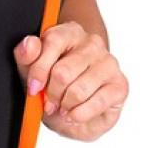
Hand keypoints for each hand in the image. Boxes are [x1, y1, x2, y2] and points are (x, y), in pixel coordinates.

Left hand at [13, 26, 126, 141]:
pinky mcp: (120, 85)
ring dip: (65, 105)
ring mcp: (109, 63)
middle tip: (49, 101)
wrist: (74, 113)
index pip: (53, 42)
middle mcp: (92, 43)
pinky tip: (74, 115)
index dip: (39, 70)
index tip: (33, 88)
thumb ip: (26, 56)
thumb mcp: (30, 73)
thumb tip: (30, 43)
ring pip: (78, 90)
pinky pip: (96, 103)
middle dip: (51, 93)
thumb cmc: (53, 87)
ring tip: (63, 107)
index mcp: (70, 32)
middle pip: (63, 71)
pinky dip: (80, 114)